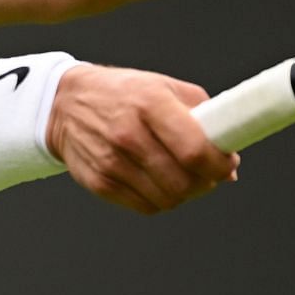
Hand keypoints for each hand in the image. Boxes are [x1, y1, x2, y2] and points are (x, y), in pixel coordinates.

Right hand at [44, 64, 237, 213]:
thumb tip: (228, 160)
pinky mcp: (99, 182)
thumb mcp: (163, 87)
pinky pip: (145, 207)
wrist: (65, 105)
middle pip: (184, 182)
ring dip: (184, 193)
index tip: (227, 164)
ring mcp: (111, 161)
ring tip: (182, 177)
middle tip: (208, 173)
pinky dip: (160, 200)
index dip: (219, 164)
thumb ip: (202, 115)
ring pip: (168, 199)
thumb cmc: (123, 94)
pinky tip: (158, 182)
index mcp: (150, 103)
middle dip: (205, 182)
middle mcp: (128, 134)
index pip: (194, 150)